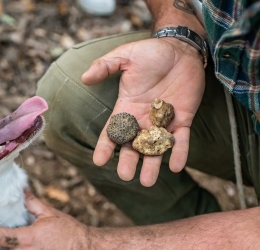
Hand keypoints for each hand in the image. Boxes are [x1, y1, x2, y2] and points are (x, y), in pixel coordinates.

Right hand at [83, 38, 204, 186]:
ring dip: (152, 164)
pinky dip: (179, 153)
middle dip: (129, 161)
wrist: (180, 49)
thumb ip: (104, 66)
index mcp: (126, 108)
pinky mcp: (184, 119)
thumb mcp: (124, 56)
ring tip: (148, 182)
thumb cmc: (151, 52)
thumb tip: (84, 78)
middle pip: (133, 145)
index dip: (106, 146)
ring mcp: (163, 121)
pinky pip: (181, 140)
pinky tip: (176, 166)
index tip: (99, 161)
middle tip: (125, 176)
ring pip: (156, 148)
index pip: (113, 131)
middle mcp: (143, 119)